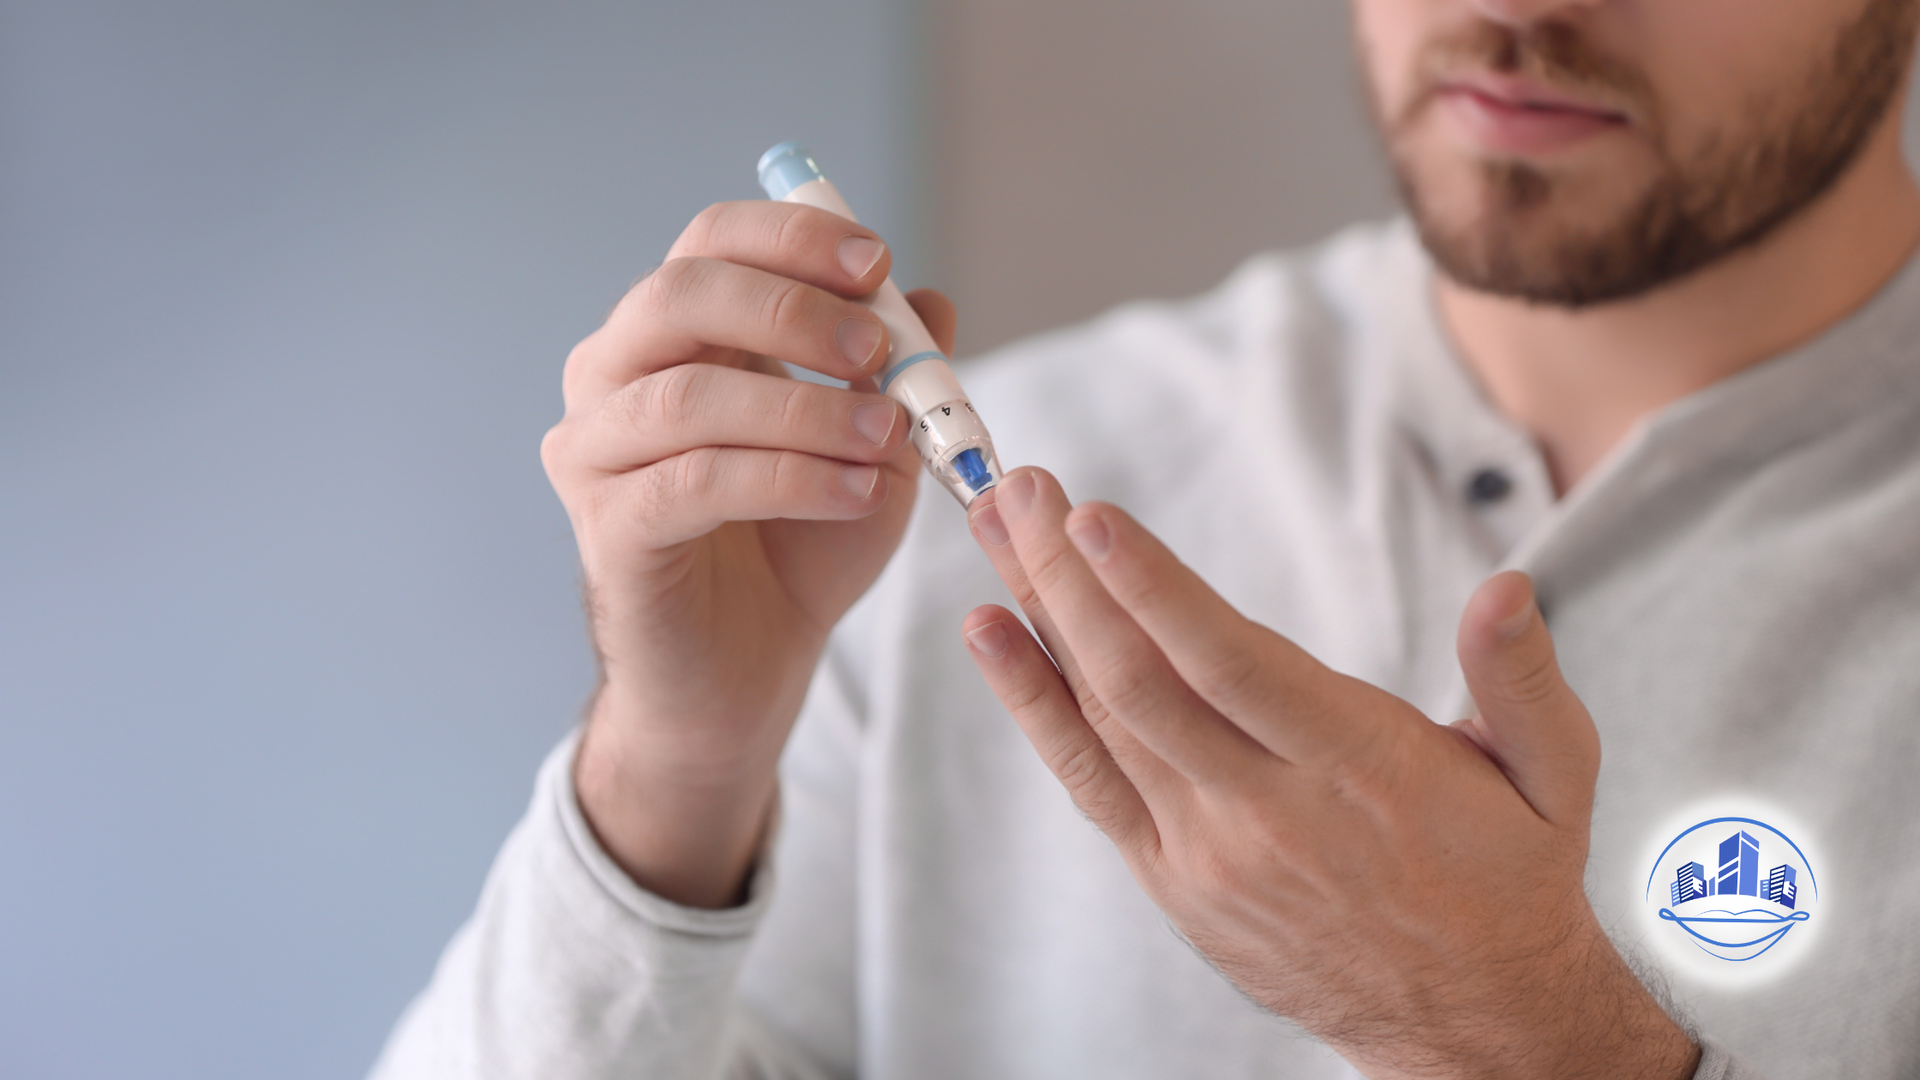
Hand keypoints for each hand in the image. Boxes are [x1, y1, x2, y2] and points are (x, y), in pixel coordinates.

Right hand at [542, 200, 954, 906]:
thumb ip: (894, 375)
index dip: (792, 238)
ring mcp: (595, 453)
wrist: (746, 671)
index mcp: (672, 335)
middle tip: (878, 349)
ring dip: (805, 409)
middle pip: (680, 296)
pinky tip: (855, 495)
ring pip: (688, 397)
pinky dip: (788, 479)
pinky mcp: (609, 530)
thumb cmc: (800, 546)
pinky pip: (694, 482)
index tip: (876, 263)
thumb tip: (934, 304)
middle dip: (791, 311)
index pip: (710, 242)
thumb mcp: (870, 448)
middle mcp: (612, 377)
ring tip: (888, 439)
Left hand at [960, 468, 1698, 1079]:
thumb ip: (1524, 680)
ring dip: (1042, 617)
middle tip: (1017, 487)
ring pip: (1104, 720)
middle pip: (1141, 681)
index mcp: (1359, 769)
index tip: (1089, 517)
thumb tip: (1505, 590)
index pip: (1233, 666)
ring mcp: (1210, 852)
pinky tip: (994, 638)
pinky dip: (1034, 708)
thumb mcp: (1555, 777)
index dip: (1154, 590)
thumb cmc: (1508, 878)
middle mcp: (1269, 811)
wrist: (1472, 1021)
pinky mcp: (1176, 880)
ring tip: (992, 529)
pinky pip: (1091, 783)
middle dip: (1067, 577)